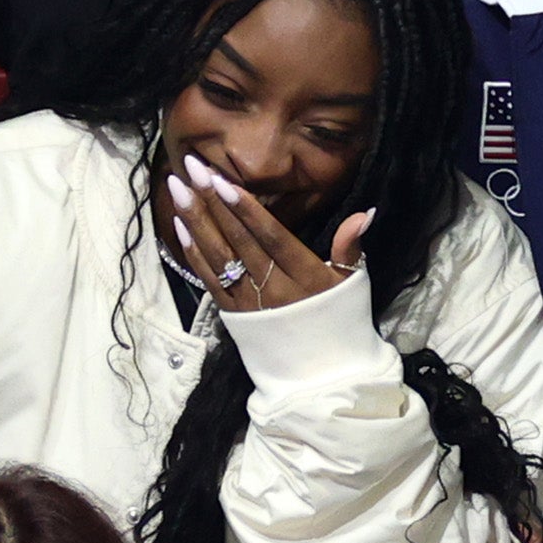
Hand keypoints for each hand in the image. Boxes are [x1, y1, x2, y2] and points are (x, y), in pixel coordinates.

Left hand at [166, 152, 370, 313]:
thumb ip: (350, 246)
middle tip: (192, 168)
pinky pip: (209, 281)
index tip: (221, 181)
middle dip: (212, 202)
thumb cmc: (340, 320)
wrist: (322, 374)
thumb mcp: (351, 283)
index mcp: (306, 277)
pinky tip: (179, 226)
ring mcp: (250, 304)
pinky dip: (193, 253)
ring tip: (178, 188)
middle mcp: (274, 290)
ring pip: (218, 257)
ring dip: (195, 221)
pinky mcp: (233, 317)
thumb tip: (364, 212)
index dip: (245, 210)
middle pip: (239, 241)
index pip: (271, 237)